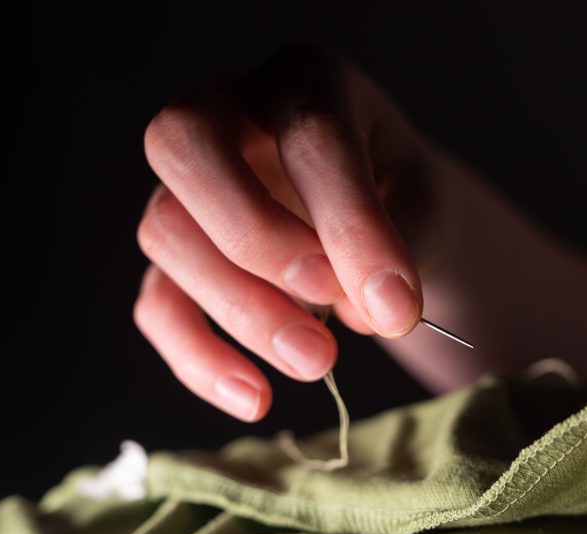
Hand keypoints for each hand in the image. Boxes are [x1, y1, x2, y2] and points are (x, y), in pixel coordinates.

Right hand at [134, 45, 437, 420]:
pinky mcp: (178, 253)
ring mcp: (190, 184)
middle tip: (328, 306)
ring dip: (239, 309)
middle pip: (188, 148)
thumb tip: (362, 315)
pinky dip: (198, 356)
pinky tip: (254, 397)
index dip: (348, 224)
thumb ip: (402, 250)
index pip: (310, 135)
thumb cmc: (405, 199)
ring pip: (167, 232)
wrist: (385, 213)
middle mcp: (230, 114)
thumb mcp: (428, 208)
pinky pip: (158, 301)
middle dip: (256, 238)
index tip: (394, 307)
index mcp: (308, 83)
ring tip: (319, 363)